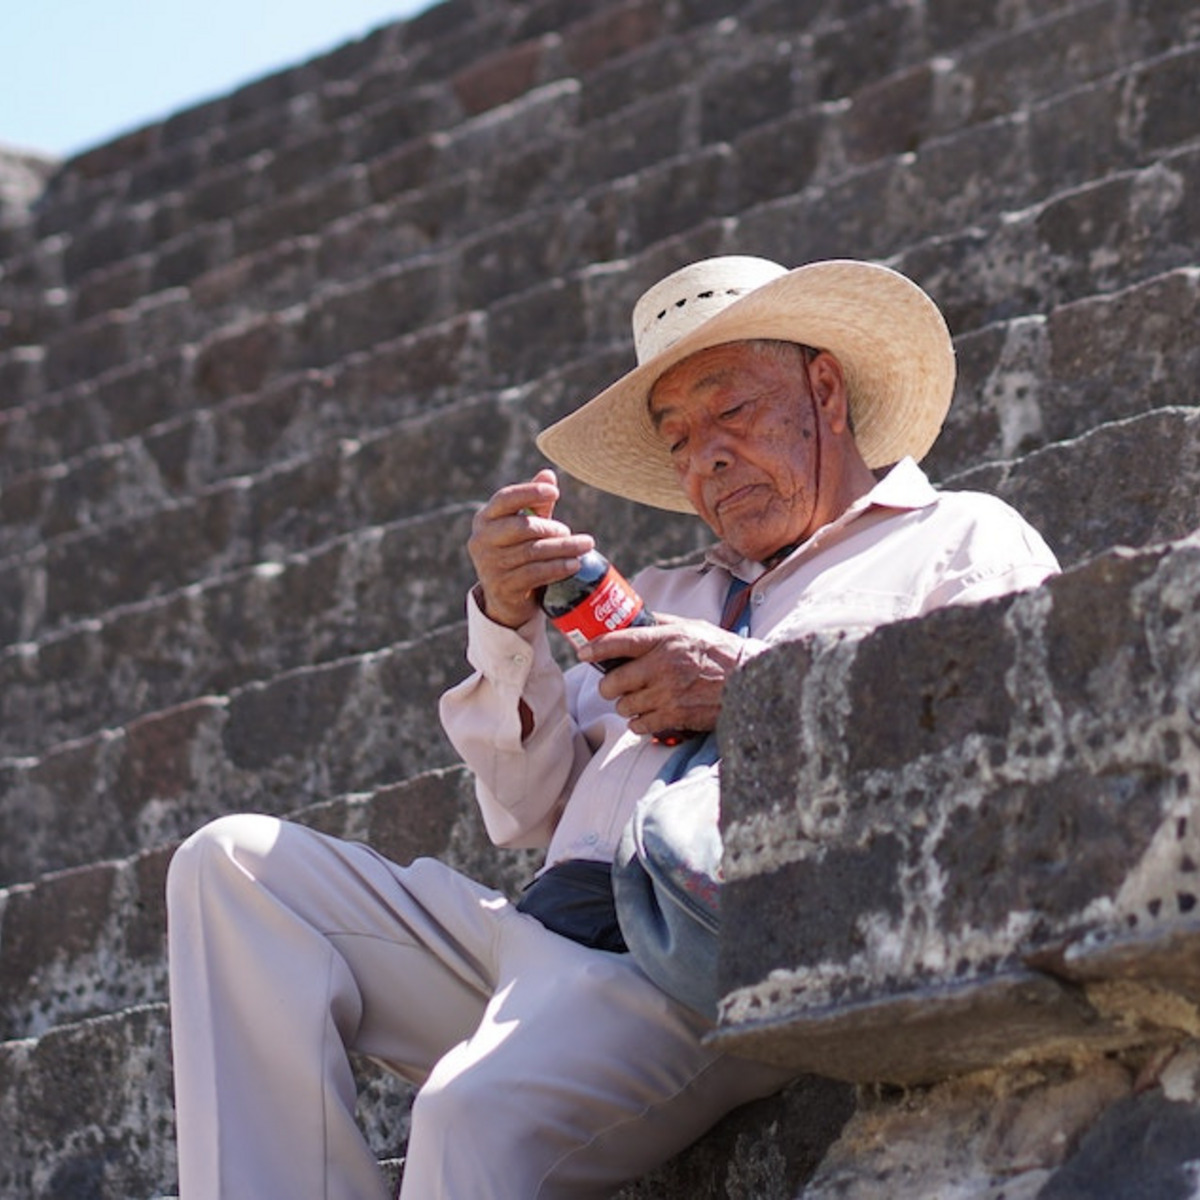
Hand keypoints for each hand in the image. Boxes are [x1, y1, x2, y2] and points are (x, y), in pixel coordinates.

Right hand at [468, 468, 593, 628]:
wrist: (505, 598)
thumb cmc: (517, 552)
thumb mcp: (524, 526)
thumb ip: (535, 503)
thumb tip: (548, 474)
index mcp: (485, 519)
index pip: (505, 499)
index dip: (529, 492)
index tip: (555, 492)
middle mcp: (482, 540)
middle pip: (522, 528)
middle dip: (551, 528)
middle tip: (568, 531)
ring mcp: (490, 565)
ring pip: (533, 552)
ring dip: (563, 548)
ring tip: (584, 546)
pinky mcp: (502, 586)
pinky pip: (535, 573)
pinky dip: (558, 568)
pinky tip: (574, 564)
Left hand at [581, 615, 748, 736]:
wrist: (749, 679)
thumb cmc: (719, 650)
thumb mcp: (691, 627)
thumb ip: (661, 623)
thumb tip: (635, 616)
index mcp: (665, 640)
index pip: (621, 641)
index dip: (596, 647)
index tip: (582, 652)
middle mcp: (663, 666)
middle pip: (614, 682)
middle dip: (608, 686)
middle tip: (613, 685)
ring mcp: (668, 694)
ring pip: (624, 706)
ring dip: (625, 705)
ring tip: (636, 699)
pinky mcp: (675, 716)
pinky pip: (640, 725)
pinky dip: (639, 722)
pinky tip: (647, 715)